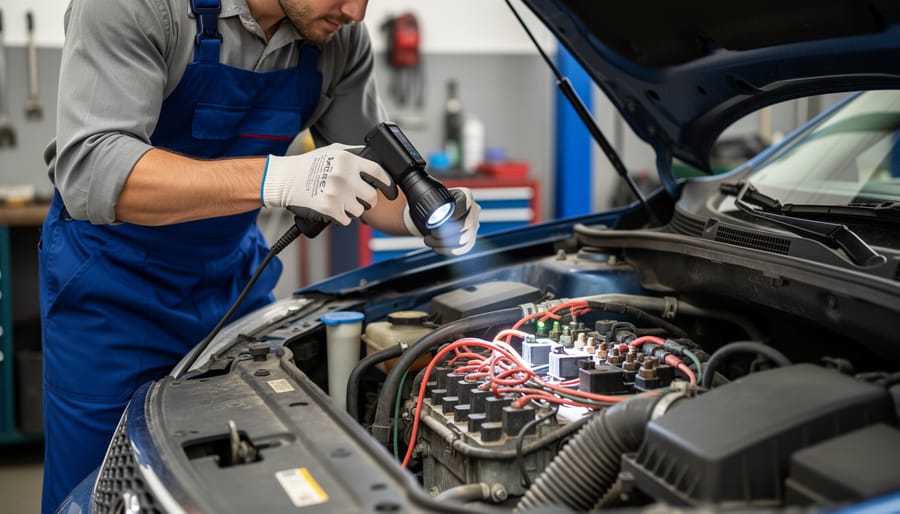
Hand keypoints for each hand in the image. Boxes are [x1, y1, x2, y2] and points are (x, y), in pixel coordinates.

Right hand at [261, 144, 395, 225]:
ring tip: (341, 201)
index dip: (387, 183)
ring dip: (353, 209)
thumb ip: (354, 154)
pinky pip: (346, 220)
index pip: (378, 172)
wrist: (284, 178)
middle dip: (368, 200)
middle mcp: (344, 175)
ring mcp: (336, 193)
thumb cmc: (308, 164)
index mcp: (347, 160)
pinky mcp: (328, 208)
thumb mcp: (332, 150)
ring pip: (360, 210)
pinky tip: (334, 208)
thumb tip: (374, 158)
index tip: (389, 190)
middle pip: (372, 196)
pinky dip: (342, 217)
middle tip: (360, 198)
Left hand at [404, 187, 480, 255]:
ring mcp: (474, 226)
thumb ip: (426, 198)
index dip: (451, 217)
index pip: (464, 207)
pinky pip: (463, 249)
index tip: (435, 224)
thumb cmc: (431, 204)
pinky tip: (436, 247)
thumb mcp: (430, 197)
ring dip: (443, 243)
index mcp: (465, 196)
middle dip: (445, 233)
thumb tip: (400, 191)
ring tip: (428, 240)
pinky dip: (448, 250)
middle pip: (466, 226)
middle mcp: (474, 210)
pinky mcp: (471, 240)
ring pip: (464, 239)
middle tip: (431, 233)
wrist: (435, 215)